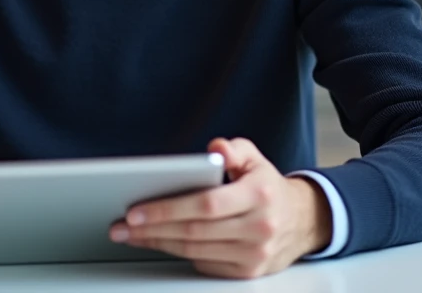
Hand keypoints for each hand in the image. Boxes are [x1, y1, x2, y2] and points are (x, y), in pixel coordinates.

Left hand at [110, 138, 331, 278]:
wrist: (301, 221)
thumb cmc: (266, 186)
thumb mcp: (254, 158)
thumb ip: (234, 149)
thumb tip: (216, 148)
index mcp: (259, 195)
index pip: (206, 204)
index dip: (168, 209)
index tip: (135, 209)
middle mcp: (259, 228)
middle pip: (194, 231)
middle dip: (151, 229)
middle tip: (121, 226)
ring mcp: (254, 255)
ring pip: (195, 250)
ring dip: (158, 243)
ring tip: (131, 234)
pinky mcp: (248, 273)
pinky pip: (204, 264)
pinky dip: (178, 253)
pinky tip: (159, 241)